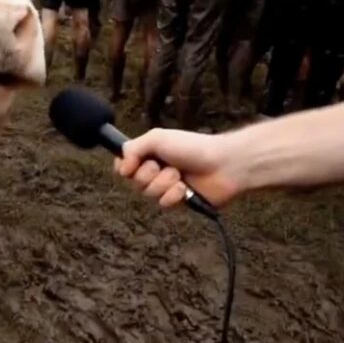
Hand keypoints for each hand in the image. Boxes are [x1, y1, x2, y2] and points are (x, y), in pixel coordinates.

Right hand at [113, 129, 242, 209]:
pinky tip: (186, 189)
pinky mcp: (177, 201)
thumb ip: (133, 148)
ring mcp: (166, 186)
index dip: (124, 168)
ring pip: (148, 194)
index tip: (130, 166)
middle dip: (149, 174)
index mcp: (149, 154)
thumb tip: (121, 167)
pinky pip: (163, 204)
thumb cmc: (192, 147)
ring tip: (180, 176)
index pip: (123, 165)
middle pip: (133, 182)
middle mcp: (155, 170)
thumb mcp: (157, 138)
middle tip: (165, 165)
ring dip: (164, 184)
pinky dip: (174, 195)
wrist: (222, 165)